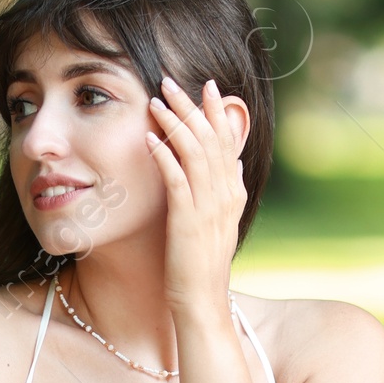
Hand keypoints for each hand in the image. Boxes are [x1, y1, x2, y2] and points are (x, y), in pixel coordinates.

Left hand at [146, 74, 248, 320]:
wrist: (201, 301)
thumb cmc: (202, 265)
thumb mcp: (218, 222)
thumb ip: (225, 190)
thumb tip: (233, 161)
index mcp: (233, 192)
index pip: (228, 141)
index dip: (217, 112)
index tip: (207, 86)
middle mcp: (225, 194)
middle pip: (211, 138)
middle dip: (191, 107)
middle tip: (171, 81)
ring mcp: (208, 207)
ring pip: (195, 152)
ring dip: (174, 123)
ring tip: (156, 101)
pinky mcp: (188, 220)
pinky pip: (177, 179)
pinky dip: (164, 155)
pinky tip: (149, 139)